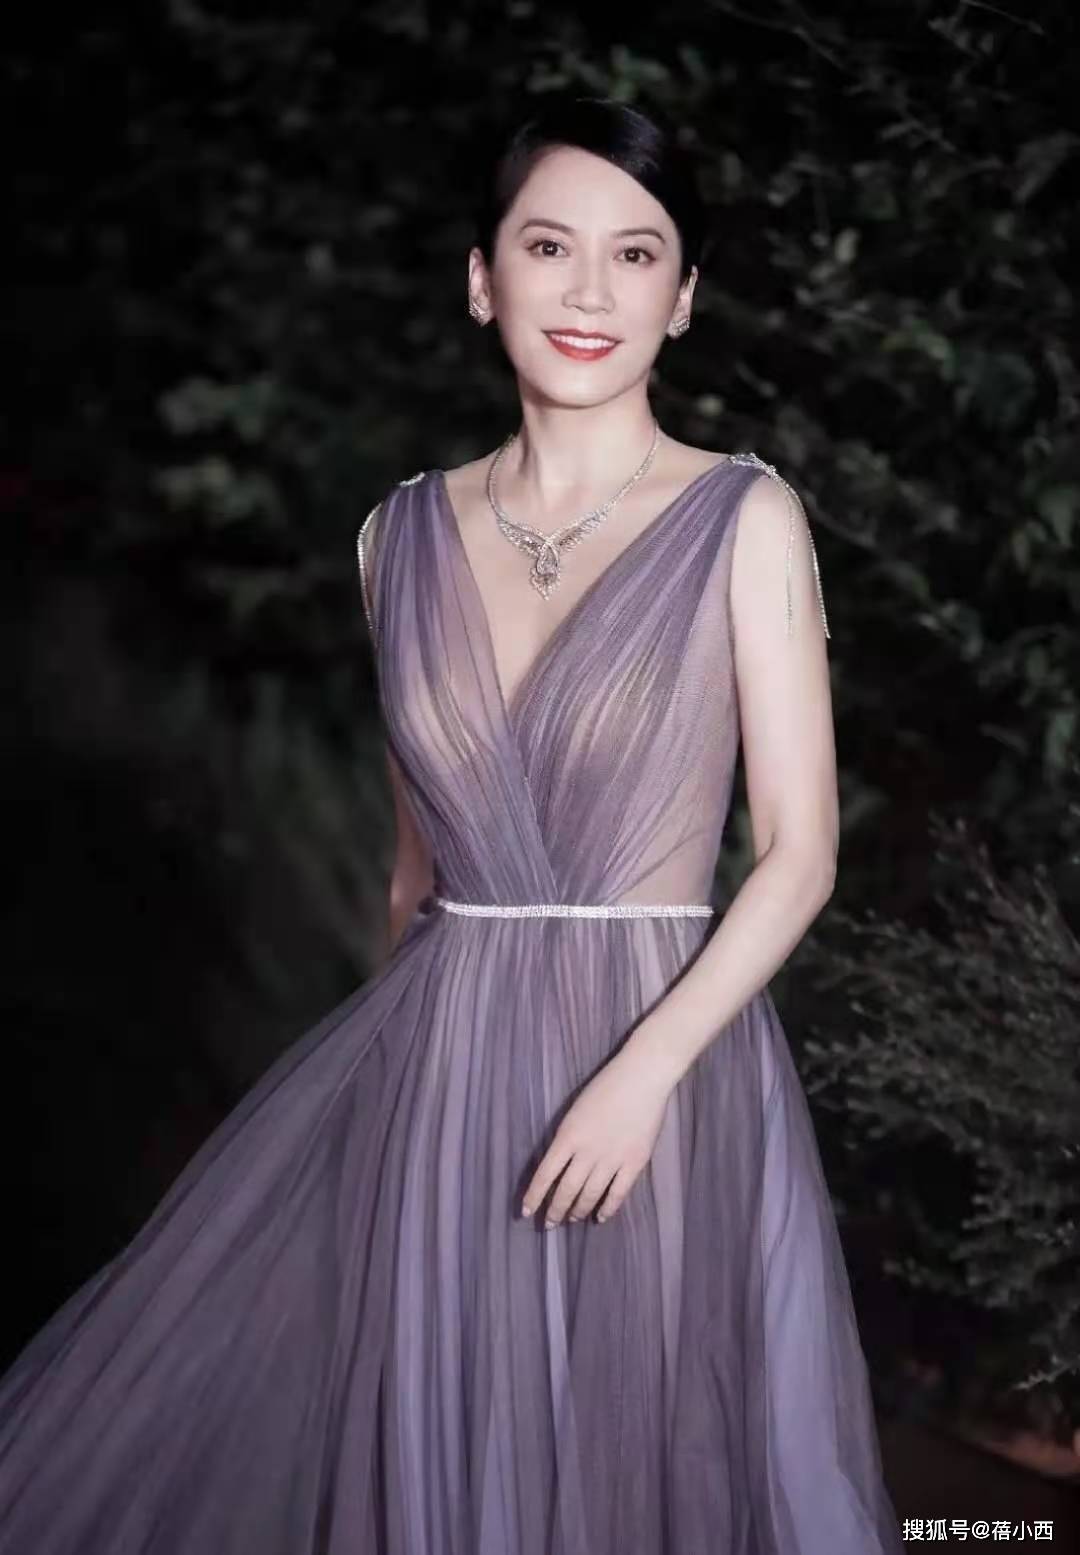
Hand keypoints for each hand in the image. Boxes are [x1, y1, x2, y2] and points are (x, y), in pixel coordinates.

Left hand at [519, 1043, 677, 1227]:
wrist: (641, 1078)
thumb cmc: (605, 1087)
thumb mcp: (574, 1111)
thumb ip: (567, 1139)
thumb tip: (559, 1165)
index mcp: (568, 1136)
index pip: (545, 1174)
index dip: (534, 1196)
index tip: (526, 1212)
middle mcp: (586, 1152)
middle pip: (566, 1189)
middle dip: (555, 1210)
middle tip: (550, 1224)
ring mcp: (611, 1160)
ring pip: (590, 1195)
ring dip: (578, 1210)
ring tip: (572, 1219)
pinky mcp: (634, 1163)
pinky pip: (617, 1193)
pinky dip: (608, 1208)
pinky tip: (600, 1217)